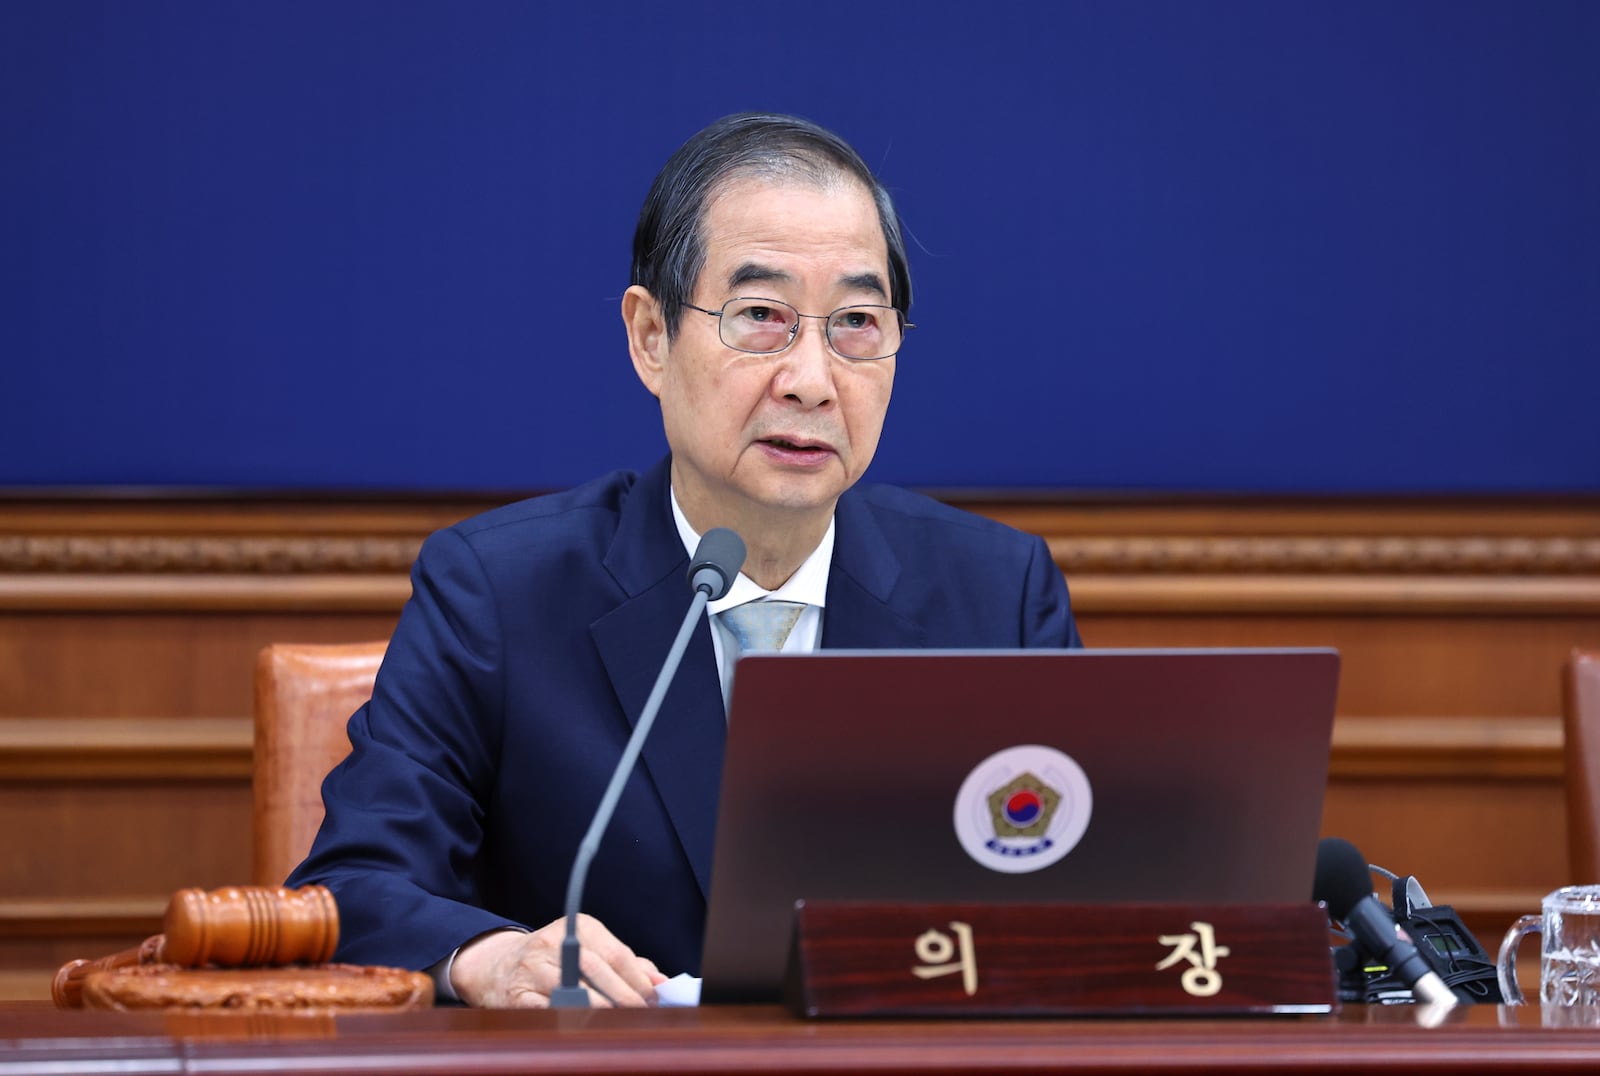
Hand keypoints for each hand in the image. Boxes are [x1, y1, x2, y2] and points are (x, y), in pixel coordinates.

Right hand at [449, 915, 665, 1007]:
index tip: (655, 999)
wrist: (498, 966)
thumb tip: (660, 981)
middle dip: (625, 996)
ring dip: (602, 1010)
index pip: (616, 954)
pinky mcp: (517, 994)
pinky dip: (571, 1019)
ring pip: (574, 990)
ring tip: (620, 1023)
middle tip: (641, 1015)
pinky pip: (548, 1010)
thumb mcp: (592, 949)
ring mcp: (533, 967)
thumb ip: (627, 963)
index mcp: (580, 926)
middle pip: (597, 970)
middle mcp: (554, 941)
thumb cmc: (556, 959)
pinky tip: (587, 1027)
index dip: (638, 980)